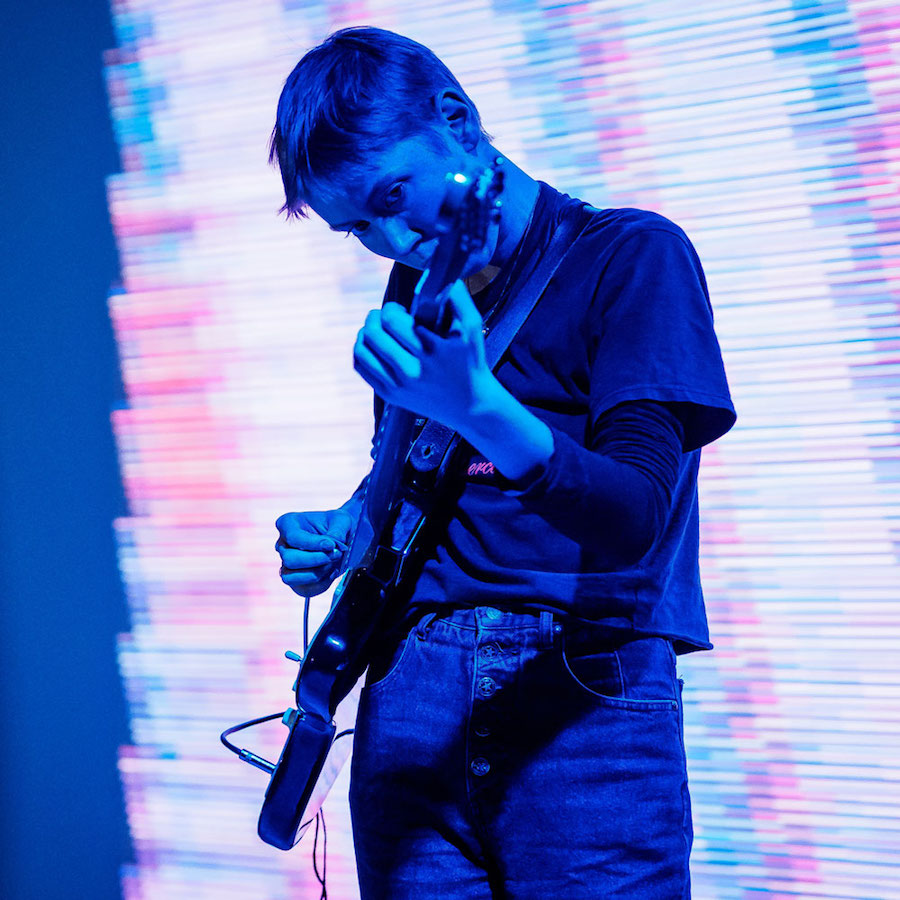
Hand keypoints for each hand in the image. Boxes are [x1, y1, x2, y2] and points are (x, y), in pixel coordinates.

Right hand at [275, 508, 352, 596]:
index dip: (313, 544)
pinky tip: (331, 573)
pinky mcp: (296, 580)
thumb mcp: (342, 519)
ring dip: (316, 573)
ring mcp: (287, 564)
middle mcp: (283, 544)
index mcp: (288, 524)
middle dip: (316, 560)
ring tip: (332, 564)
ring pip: (291, 577)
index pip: (294, 537)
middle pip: (290, 560)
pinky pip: (303, 589)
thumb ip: (337, 529)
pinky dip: (320, 585)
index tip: (331, 545)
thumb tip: (331, 544)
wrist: (344, 539)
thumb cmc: (337, 525)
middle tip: (336, 554)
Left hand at [353, 279, 494, 432]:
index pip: (393, 321)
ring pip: (363, 350)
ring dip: (365, 333)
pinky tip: (373, 346)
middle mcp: (414, 370)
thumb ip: (458, 298)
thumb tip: (443, 275)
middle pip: (375, 333)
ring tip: (376, 329)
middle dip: (376, 317)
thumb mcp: (472, 328)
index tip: (400, 311)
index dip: (391, 310)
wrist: (470, 405)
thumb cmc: (470, 361)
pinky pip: (361, 367)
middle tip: (385, 317)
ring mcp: (400, 385)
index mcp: (433, 351)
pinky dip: (361, 351)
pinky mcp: (390, 395)